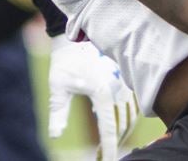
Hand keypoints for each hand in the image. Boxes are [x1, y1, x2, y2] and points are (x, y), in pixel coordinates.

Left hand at [48, 37, 138, 160]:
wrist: (74, 38)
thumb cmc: (64, 62)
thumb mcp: (57, 88)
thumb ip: (57, 113)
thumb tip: (55, 136)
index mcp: (102, 92)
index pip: (109, 128)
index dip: (109, 148)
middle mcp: (118, 89)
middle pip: (123, 126)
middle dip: (114, 144)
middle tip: (102, 157)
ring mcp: (125, 85)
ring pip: (130, 118)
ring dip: (122, 134)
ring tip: (108, 147)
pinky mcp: (127, 82)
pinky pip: (132, 107)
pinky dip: (127, 120)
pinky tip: (116, 128)